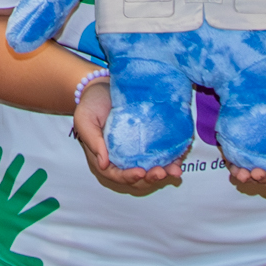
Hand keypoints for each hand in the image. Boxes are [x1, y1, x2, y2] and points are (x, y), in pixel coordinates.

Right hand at [68, 80, 183, 197]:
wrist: (102, 87)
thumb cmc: (91, 105)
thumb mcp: (85, 120)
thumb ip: (93, 141)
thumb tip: (103, 164)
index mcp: (104, 159)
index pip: (116, 175)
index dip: (129, 177)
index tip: (140, 172)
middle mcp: (121, 160)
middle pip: (138, 178)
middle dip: (150, 178)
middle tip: (162, 172)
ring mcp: (136, 153)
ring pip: (151, 169)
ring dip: (164, 172)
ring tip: (176, 170)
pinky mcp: (148, 143)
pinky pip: (160, 155)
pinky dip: (171, 158)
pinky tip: (180, 157)